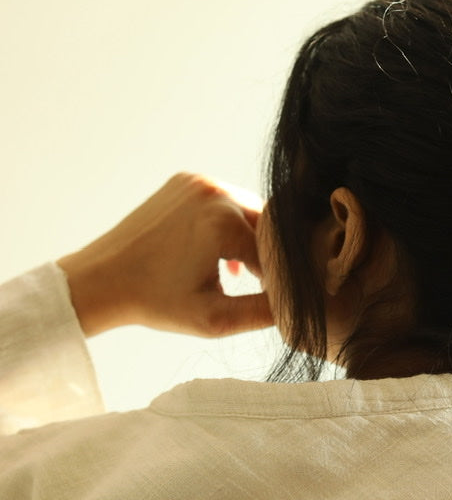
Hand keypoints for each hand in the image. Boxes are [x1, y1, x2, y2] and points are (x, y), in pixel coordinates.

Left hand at [57, 174, 274, 337]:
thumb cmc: (154, 303)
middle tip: (259, 286)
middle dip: (270, 255)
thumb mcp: (215, 319)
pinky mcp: (184, 181)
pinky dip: (229, 223)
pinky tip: (219, 253)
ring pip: (248, 210)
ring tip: (237, 271)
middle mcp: (214, 192)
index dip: (280, 281)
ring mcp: (197, 182)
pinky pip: (225, 200)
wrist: (100, 280)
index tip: (275, 301)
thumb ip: (265, 313)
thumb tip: (303, 306)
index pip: (278, 252)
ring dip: (251, 238)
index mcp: (222, 223)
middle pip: (269, 224)